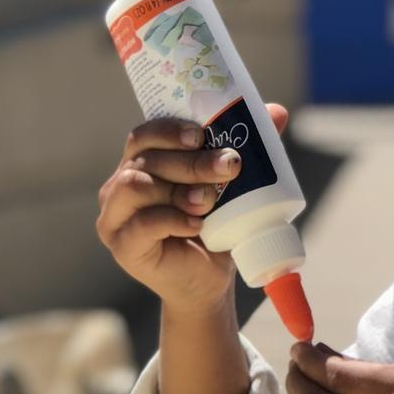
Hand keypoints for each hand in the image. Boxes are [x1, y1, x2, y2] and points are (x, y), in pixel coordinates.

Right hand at [96, 103, 288, 313]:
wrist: (209, 282)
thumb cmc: (215, 229)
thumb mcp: (232, 186)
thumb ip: (246, 149)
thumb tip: (278, 112)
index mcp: (141, 165)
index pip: (144, 135)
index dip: (170, 130)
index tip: (203, 135)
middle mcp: (120, 186)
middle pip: (146, 159)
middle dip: (191, 160)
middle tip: (230, 165)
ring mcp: (115, 216)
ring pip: (136, 185)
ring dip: (180, 188)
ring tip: (210, 201)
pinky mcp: (122, 245)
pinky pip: (142, 223)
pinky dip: (173, 220)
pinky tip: (197, 225)